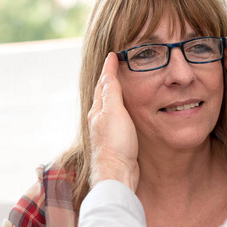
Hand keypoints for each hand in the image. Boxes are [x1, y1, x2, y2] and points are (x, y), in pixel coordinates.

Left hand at [88, 53, 139, 190]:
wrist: (117, 171)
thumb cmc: (116, 142)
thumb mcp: (114, 112)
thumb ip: (112, 92)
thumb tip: (108, 70)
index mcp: (98, 109)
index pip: (103, 82)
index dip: (109, 68)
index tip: (114, 55)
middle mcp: (99, 118)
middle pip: (104, 93)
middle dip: (109, 79)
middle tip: (117, 66)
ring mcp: (107, 129)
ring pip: (110, 105)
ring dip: (115, 93)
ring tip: (122, 84)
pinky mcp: (116, 140)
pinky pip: (118, 117)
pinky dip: (122, 107)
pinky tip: (128, 112)